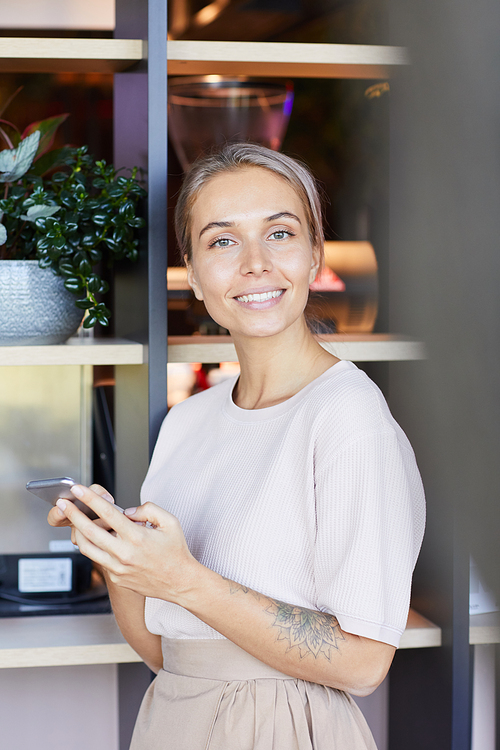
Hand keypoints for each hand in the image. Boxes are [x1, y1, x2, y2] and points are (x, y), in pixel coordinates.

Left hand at [55, 484, 202, 603]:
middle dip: (73, 514)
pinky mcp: (116, 577)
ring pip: (86, 548)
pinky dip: (93, 546)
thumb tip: (127, 511)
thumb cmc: (176, 551)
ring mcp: (118, 568)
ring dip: (76, 532)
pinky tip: (93, 537)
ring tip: (73, 521)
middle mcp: (124, 553)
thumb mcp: (170, 522)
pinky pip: (98, 559)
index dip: (90, 499)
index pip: (107, 513)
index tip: (78, 490)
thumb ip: (148, 509)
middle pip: (89, 531)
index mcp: (137, 537)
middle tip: (63, 503)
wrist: (180, 582)